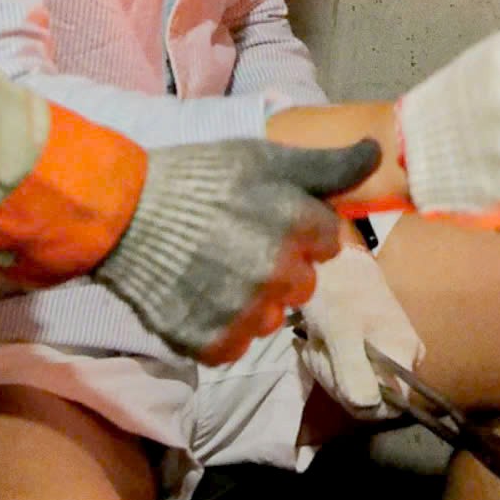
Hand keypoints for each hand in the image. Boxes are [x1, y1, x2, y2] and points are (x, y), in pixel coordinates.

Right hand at [96, 137, 379, 361]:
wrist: (123, 213)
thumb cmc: (198, 179)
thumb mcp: (264, 157)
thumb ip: (327, 166)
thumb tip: (377, 154)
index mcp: (297, 223)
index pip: (328, 242)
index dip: (301, 230)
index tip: (266, 219)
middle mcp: (278, 272)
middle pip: (304, 284)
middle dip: (280, 267)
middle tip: (237, 244)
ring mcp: (245, 311)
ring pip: (272, 317)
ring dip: (252, 301)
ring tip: (213, 270)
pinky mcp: (213, 342)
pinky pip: (236, 345)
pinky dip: (221, 328)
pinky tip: (198, 296)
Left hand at [293, 240, 423, 415]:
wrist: (334, 258)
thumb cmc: (337, 293)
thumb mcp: (340, 334)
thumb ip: (355, 372)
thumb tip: (369, 407)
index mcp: (404, 354)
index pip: (388, 407)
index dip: (357, 400)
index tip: (335, 374)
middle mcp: (408, 356)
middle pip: (372, 396)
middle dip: (339, 380)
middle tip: (320, 352)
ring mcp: (396, 349)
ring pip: (361, 382)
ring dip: (332, 369)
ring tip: (318, 342)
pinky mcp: (381, 344)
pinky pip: (357, 368)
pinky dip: (334, 360)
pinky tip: (321, 342)